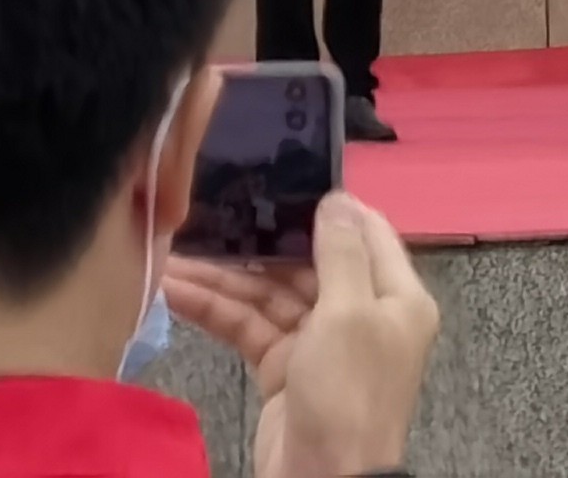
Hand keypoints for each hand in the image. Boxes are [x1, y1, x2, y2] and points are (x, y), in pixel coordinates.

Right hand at [169, 188, 436, 477]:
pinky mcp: (284, 369)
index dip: (327, 206)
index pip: (365, 232)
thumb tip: (336, 197)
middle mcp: (361, 312)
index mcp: (395, 295)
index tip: (282, 174)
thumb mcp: (349, 314)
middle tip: (210, 207)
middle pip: (308, 261)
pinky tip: (177, 290)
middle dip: (259, 240)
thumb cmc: (348, 393)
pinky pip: (250, 327)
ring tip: (172, 251)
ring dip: (224, 276)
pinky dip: (216, 311)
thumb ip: (340, 253)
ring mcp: (320, 342)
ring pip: (271, 294)